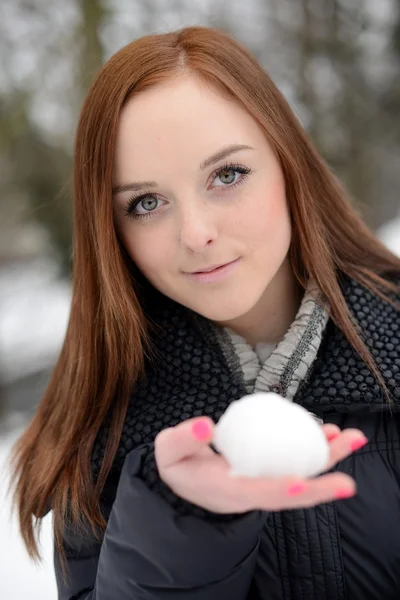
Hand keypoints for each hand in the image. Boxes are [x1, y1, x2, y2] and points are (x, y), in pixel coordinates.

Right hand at [154, 417, 366, 512]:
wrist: (185, 483)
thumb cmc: (178, 466)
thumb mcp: (169, 451)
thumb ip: (182, 438)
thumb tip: (205, 425)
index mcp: (228, 491)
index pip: (257, 493)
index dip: (280, 489)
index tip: (302, 483)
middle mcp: (252, 493)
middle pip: (291, 494)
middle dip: (321, 485)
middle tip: (348, 478)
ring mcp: (264, 485)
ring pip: (301, 478)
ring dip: (328, 461)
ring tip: (350, 439)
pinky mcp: (270, 474)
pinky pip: (296, 465)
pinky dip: (315, 451)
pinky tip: (330, 434)